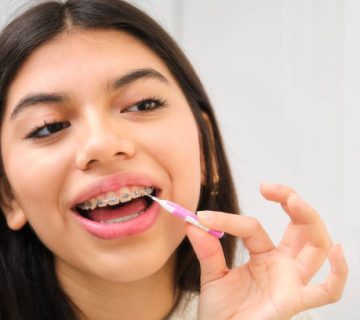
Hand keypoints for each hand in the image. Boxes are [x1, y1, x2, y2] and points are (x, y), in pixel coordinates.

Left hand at [186, 184, 347, 319]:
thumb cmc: (221, 312)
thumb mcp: (213, 276)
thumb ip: (207, 250)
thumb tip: (194, 223)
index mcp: (263, 255)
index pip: (254, 227)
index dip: (228, 220)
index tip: (202, 217)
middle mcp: (282, 265)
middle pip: (300, 227)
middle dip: (292, 202)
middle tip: (270, 188)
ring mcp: (291, 280)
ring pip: (316, 246)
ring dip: (310, 220)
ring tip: (293, 201)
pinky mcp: (295, 301)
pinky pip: (328, 291)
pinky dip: (338, 273)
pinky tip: (336, 251)